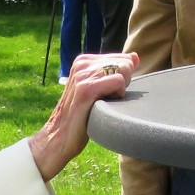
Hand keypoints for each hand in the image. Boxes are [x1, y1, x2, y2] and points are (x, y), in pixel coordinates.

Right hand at [27, 52, 136, 180]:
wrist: (58, 138)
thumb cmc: (82, 116)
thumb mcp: (99, 88)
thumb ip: (116, 70)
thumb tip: (135, 56)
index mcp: (84, 60)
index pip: (122, 57)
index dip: (124, 77)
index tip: (108, 92)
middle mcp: (82, 64)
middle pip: (126, 63)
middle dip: (125, 82)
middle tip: (107, 99)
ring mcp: (82, 75)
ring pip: (124, 69)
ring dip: (121, 89)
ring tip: (104, 102)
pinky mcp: (85, 89)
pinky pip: (118, 81)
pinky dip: (119, 94)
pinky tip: (105, 105)